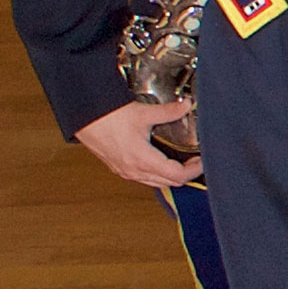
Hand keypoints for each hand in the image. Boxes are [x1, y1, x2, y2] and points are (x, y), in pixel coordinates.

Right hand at [76, 101, 203, 189]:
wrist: (84, 118)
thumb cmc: (109, 117)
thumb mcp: (143, 113)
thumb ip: (168, 111)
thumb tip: (186, 105)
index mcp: (142, 160)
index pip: (177, 176)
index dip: (195, 170)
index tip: (203, 159)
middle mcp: (134, 170)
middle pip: (170, 183)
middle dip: (187, 173)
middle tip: (197, 159)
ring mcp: (126, 172)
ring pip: (157, 183)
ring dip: (173, 175)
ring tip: (184, 161)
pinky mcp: (120, 169)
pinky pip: (145, 179)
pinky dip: (159, 174)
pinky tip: (163, 161)